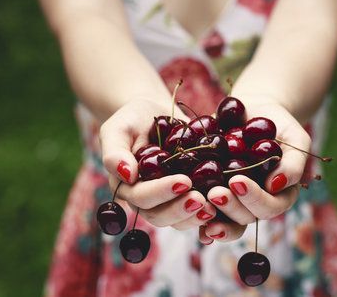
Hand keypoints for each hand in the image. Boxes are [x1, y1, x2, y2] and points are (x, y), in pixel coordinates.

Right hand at [100, 98, 216, 228]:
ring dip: (194, 216)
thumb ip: (115, 151)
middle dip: (180, 209)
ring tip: (214, 205)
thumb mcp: (118, 128)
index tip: (183, 181)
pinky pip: (193, 213)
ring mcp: (166, 201)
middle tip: (201, 199)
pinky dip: (206, 213)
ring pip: (177, 220)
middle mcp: (145, 199)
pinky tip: (221, 205)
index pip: (141, 197)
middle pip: (159, 215)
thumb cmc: (132, 119)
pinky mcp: (185, 197)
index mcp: (127, 186)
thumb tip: (127, 175)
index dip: (161, 192)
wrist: (154, 115)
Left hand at [199, 96, 309, 243]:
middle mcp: (255, 203)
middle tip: (215, 194)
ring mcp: (233, 200)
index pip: (270, 207)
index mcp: (278, 195)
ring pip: (225, 219)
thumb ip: (293, 162)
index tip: (237, 182)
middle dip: (231, 208)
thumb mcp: (295, 138)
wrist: (252, 110)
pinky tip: (187, 210)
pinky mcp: (211, 191)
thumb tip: (276, 185)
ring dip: (213, 216)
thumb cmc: (278, 124)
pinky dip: (196, 216)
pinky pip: (204, 210)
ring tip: (198, 201)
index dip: (255, 200)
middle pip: (245, 218)